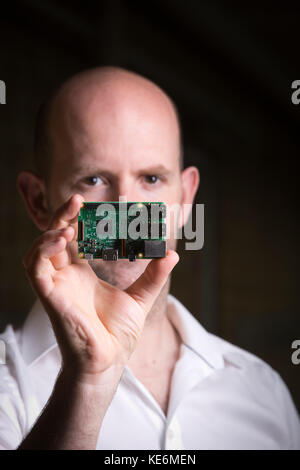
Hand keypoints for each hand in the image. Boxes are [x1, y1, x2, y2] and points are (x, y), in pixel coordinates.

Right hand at [22, 194, 178, 383]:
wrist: (108, 362)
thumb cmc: (117, 334)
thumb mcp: (141, 297)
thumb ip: (154, 275)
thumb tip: (172, 254)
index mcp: (82, 273)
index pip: (75, 238)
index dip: (79, 219)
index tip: (94, 205)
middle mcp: (66, 275)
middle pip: (55, 237)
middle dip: (63, 216)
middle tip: (77, 200)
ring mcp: (56, 285)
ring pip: (40, 249)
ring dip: (50, 231)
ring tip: (69, 222)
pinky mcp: (49, 295)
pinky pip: (36, 267)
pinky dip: (43, 250)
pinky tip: (60, 239)